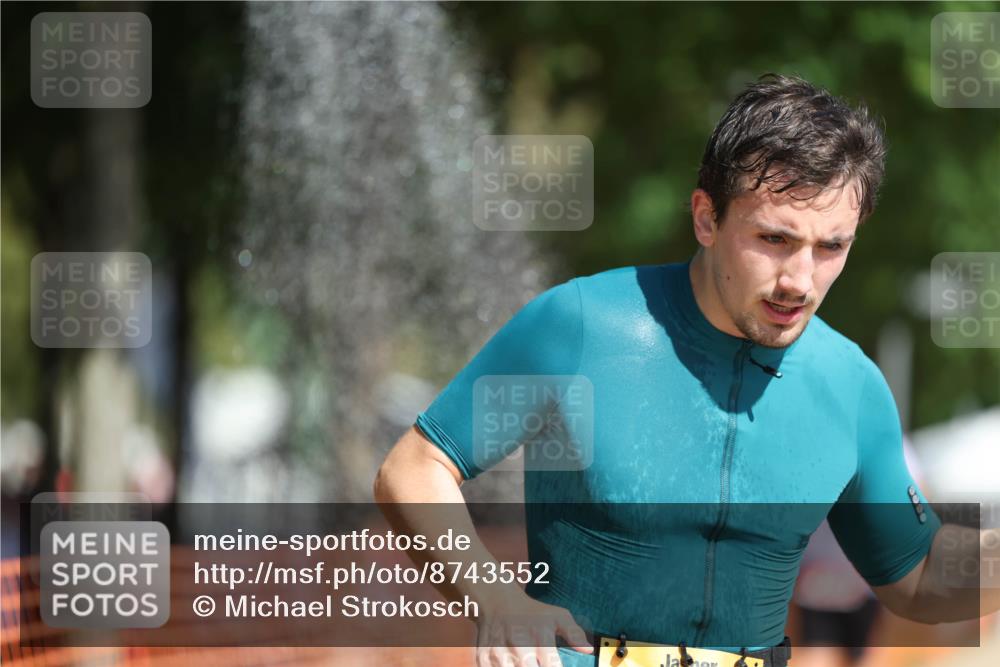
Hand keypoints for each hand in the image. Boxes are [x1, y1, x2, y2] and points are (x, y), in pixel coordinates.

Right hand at [475, 589, 592, 666]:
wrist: (497, 601)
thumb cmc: (532, 612)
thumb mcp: (557, 616)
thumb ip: (574, 633)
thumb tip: (588, 651)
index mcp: (539, 635)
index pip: (551, 666)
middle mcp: (519, 644)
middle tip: (536, 661)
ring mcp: (498, 652)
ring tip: (525, 661)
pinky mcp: (483, 656)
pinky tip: (511, 663)